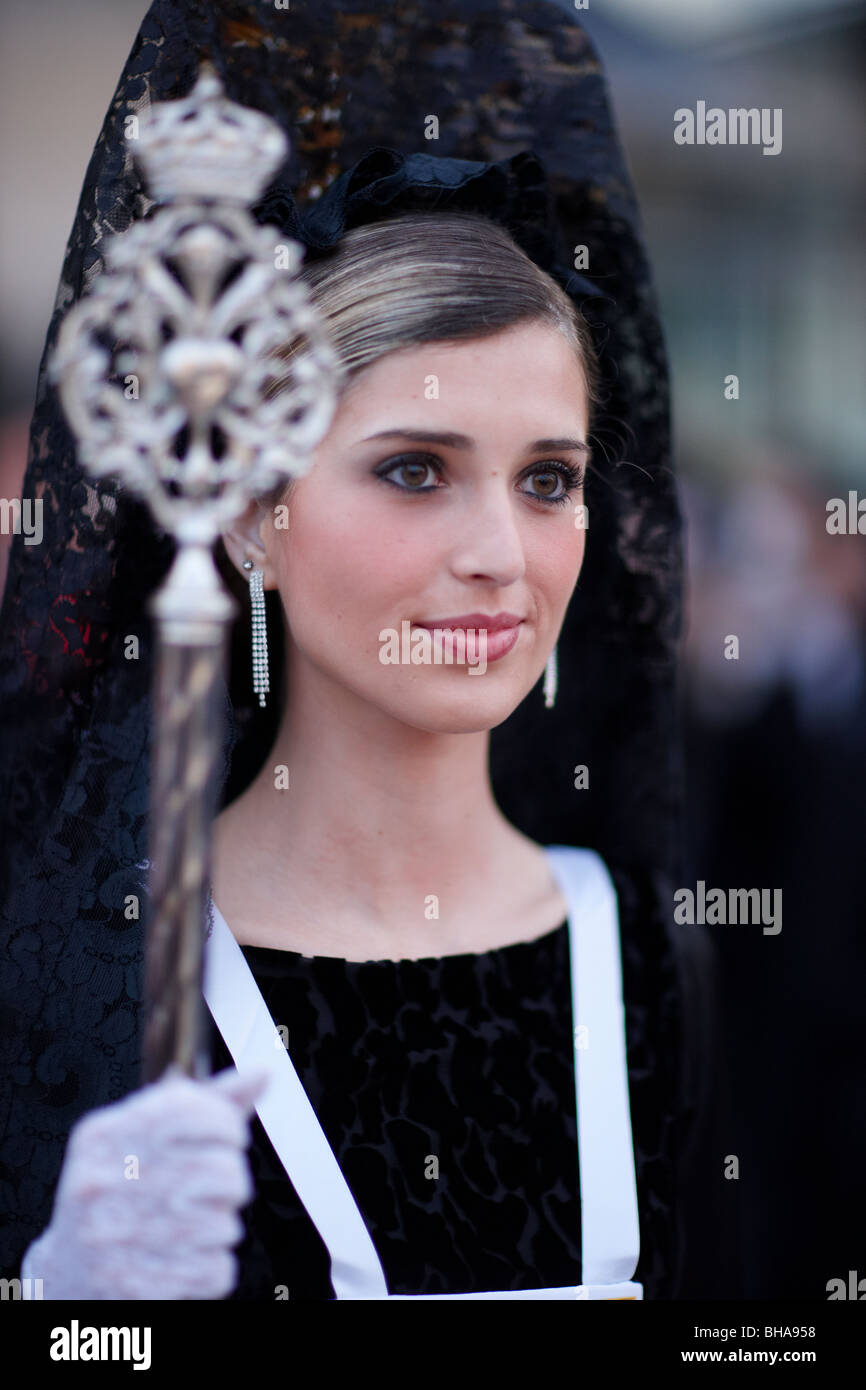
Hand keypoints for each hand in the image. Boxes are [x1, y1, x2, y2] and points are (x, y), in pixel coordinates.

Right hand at [20, 1065, 267, 1299]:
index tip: (226, 1139)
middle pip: (221, 1170)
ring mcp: (115, 1238)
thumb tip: (262, 1072)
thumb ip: (204, 1105)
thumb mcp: (142, 1138)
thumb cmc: (119, 1193)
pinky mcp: (134, 1289)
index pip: (191, 1110)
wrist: (68, 1274)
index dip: (226, 1125)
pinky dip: (212, 1268)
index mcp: (103, 1136)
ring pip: (225, 1224)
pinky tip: (182, 1260)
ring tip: (188, 1228)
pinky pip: (217, 1271)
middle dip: (231, 1182)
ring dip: (220, 1227)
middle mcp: (103, 1183)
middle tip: (211, 1191)